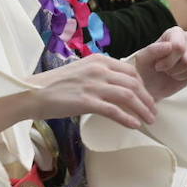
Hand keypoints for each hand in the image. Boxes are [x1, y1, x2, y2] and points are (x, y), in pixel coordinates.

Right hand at [28, 54, 156, 129]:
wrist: (32, 92)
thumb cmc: (54, 85)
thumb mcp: (81, 71)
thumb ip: (99, 74)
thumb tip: (116, 87)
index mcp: (99, 60)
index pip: (131, 71)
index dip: (143, 86)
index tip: (147, 98)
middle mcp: (99, 69)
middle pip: (134, 84)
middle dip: (148, 99)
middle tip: (153, 112)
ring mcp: (93, 85)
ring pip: (128, 97)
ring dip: (143, 110)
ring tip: (149, 120)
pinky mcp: (87, 101)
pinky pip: (114, 111)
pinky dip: (128, 119)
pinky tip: (135, 125)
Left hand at [134, 27, 186, 100]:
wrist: (151, 83)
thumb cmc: (146, 69)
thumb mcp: (142, 59)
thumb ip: (152, 50)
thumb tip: (170, 46)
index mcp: (174, 32)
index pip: (179, 47)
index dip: (168, 62)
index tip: (158, 66)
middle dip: (174, 71)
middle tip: (166, 70)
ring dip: (181, 76)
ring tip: (173, 73)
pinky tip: (185, 77)